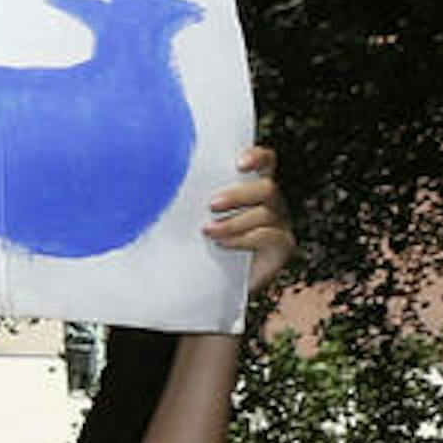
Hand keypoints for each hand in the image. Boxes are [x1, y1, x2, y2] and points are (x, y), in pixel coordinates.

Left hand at [201, 145, 295, 298]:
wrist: (207, 285)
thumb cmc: (198, 247)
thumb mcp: (190, 220)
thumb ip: (187, 200)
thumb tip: (161, 185)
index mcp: (252, 188)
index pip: (265, 162)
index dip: (257, 157)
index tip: (239, 163)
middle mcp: (270, 203)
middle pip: (266, 187)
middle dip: (238, 194)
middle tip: (211, 205)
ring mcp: (279, 224)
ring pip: (265, 213)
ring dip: (234, 221)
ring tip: (208, 231)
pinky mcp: (281, 247)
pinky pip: (269, 236)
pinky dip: (243, 238)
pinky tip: (222, 244)